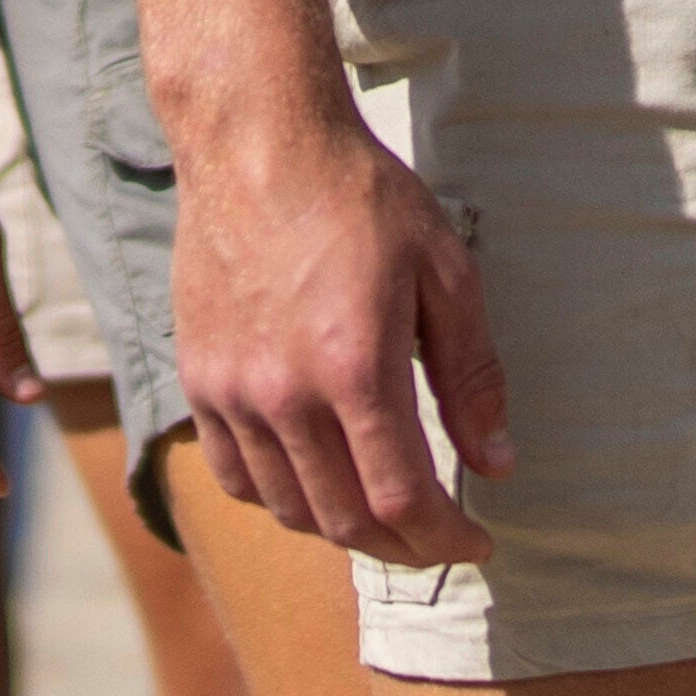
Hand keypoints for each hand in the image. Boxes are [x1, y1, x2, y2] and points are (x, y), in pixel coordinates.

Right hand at [169, 112, 505, 564]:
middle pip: (345, 520)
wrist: (257, 145)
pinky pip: (235, 476)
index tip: (477, 544)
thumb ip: (473, 378)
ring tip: (383, 515)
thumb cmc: (360, 198)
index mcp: (354, 368)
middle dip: (403, 549)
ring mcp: (231, 391)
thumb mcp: (445, 274)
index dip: (445, 541)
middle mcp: (284, 393)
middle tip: (438, 541)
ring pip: (288, 509)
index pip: (401, 501)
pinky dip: (279, 499)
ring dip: (343, 530)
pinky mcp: (198, 379)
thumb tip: (498, 465)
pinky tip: (314, 483)